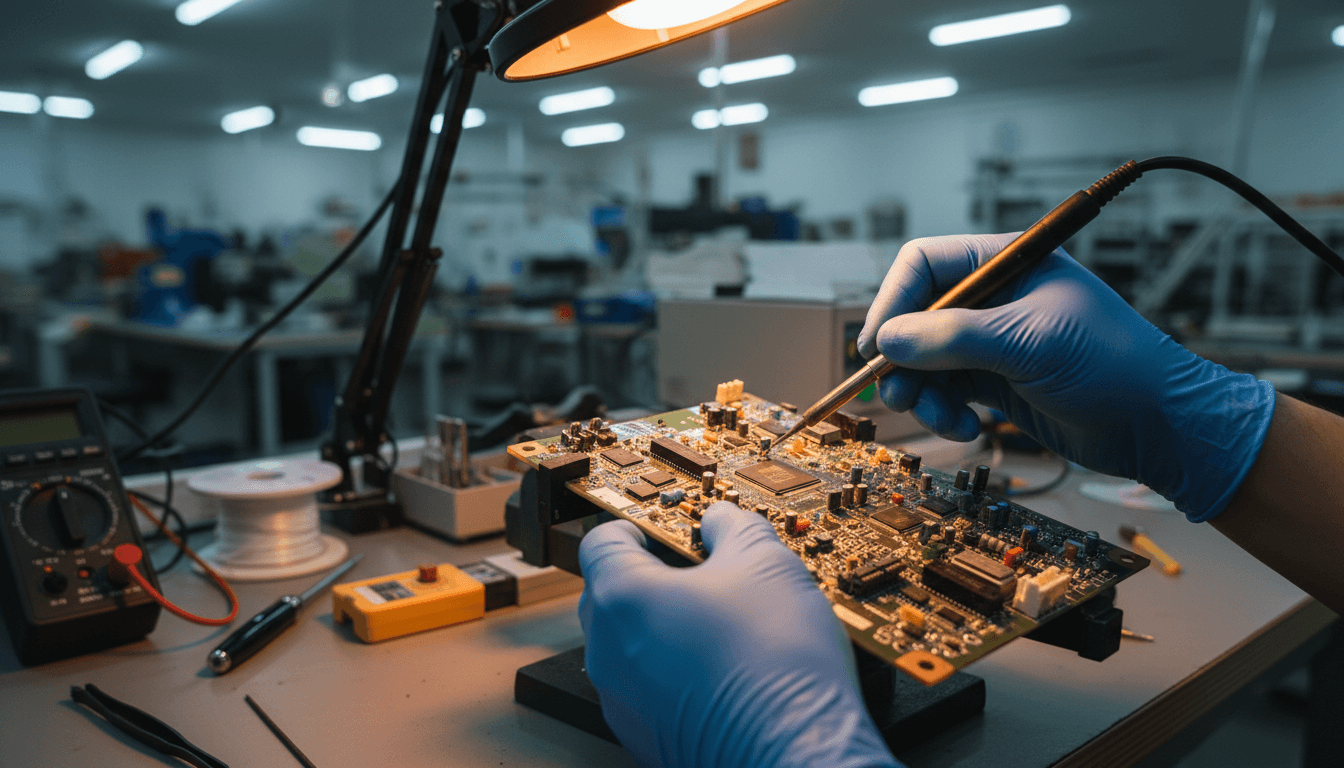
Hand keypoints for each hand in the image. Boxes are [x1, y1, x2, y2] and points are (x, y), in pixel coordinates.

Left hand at [578, 502, 900, 767]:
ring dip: (664, 628)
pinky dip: (676, 672)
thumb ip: (734, 528)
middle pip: (612, 594)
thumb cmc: (774, 668)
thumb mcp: (766, 564)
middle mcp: (609, 653)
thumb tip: (725, 520)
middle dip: (651, 576)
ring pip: (631, 647)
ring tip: (721, 620)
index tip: (659, 523)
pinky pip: (650, 689)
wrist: (796, 754)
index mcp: (623, 599)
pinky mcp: (648, 738)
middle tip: (701, 567)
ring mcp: (625, 702)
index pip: (602, 541)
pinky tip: (723, 666)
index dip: (634, 525)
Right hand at [857, 233, 1274, 520]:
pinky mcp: (997, 380)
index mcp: (1008, 263)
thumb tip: (889, 340)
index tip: (877, 345)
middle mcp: (995, 297)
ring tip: (942, 420)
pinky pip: (946, 390)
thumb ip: (954, 338)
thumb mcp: (1030, 343)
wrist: (1160, 425)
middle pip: (916, 316)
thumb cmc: (1115, 366)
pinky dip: (944, 412)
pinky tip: (967, 429)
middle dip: (903, 358)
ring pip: (925, 359)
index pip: (925, 265)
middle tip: (896, 393)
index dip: (894, 302)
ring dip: (922, 392)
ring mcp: (994, 341)